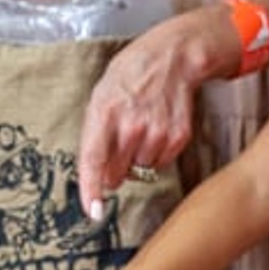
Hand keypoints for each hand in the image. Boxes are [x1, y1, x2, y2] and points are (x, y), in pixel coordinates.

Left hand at [74, 9, 228, 215]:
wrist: (171, 58)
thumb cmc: (131, 76)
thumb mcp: (100, 96)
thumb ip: (96, 134)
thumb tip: (99, 174)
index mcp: (104, 113)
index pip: (94, 160)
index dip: (91, 189)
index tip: (92, 211)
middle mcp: (131, 126)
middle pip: (117, 172)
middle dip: (113, 170)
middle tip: (118, 146)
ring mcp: (157, 133)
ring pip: (141, 170)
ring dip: (137, 159)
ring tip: (141, 128)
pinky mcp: (178, 137)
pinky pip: (161, 162)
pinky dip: (156, 152)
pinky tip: (156, 128)